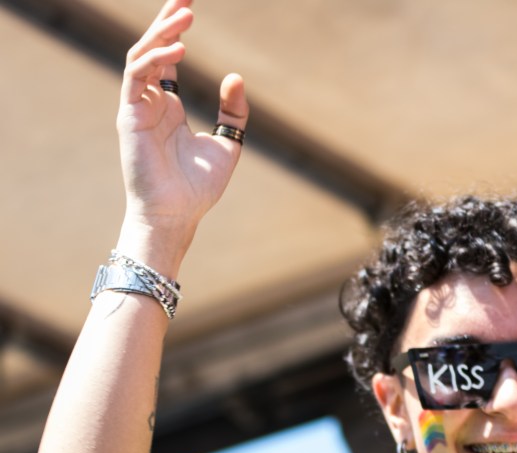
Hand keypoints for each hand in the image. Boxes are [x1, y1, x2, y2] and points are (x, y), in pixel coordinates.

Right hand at [116, 0, 247, 269]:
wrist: (177, 214)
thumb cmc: (198, 187)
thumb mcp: (228, 143)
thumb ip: (233, 112)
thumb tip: (234, 77)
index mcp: (168, 106)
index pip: (167, 58)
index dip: (175, 29)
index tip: (189, 3)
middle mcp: (149, 102)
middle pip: (152, 50)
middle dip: (166, 20)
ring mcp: (136, 107)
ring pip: (140, 57)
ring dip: (160, 34)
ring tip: (185, 15)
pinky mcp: (128, 116)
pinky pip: (136, 77)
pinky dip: (154, 61)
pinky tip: (177, 50)